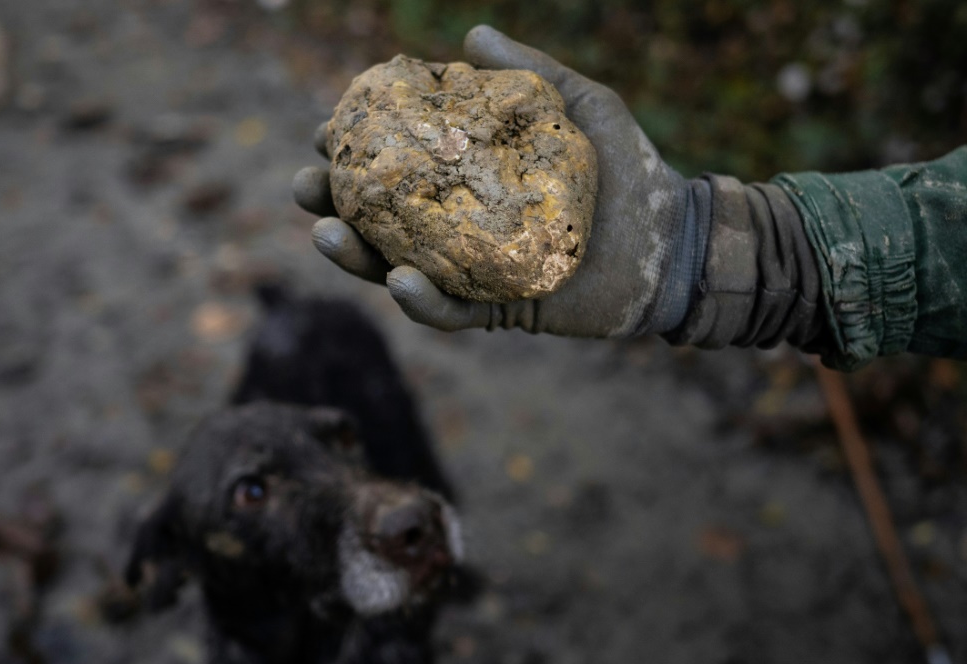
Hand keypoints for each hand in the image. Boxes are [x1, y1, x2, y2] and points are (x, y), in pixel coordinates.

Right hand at [293, 25, 705, 336]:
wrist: (674, 240)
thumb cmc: (631, 171)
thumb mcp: (580, 107)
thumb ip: (527, 73)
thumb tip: (470, 34)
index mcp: (471, 183)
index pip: (401, 170)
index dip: (357, 153)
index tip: (325, 131)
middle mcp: (464, 230)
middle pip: (383, 224)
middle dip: (335, 206)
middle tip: (307, 185)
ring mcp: (478, 274)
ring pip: (400, 272)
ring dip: (357, 259)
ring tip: (326, 232)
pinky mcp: (501, 312)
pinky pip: (451, 313)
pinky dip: (421, 301)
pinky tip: (398, 279)